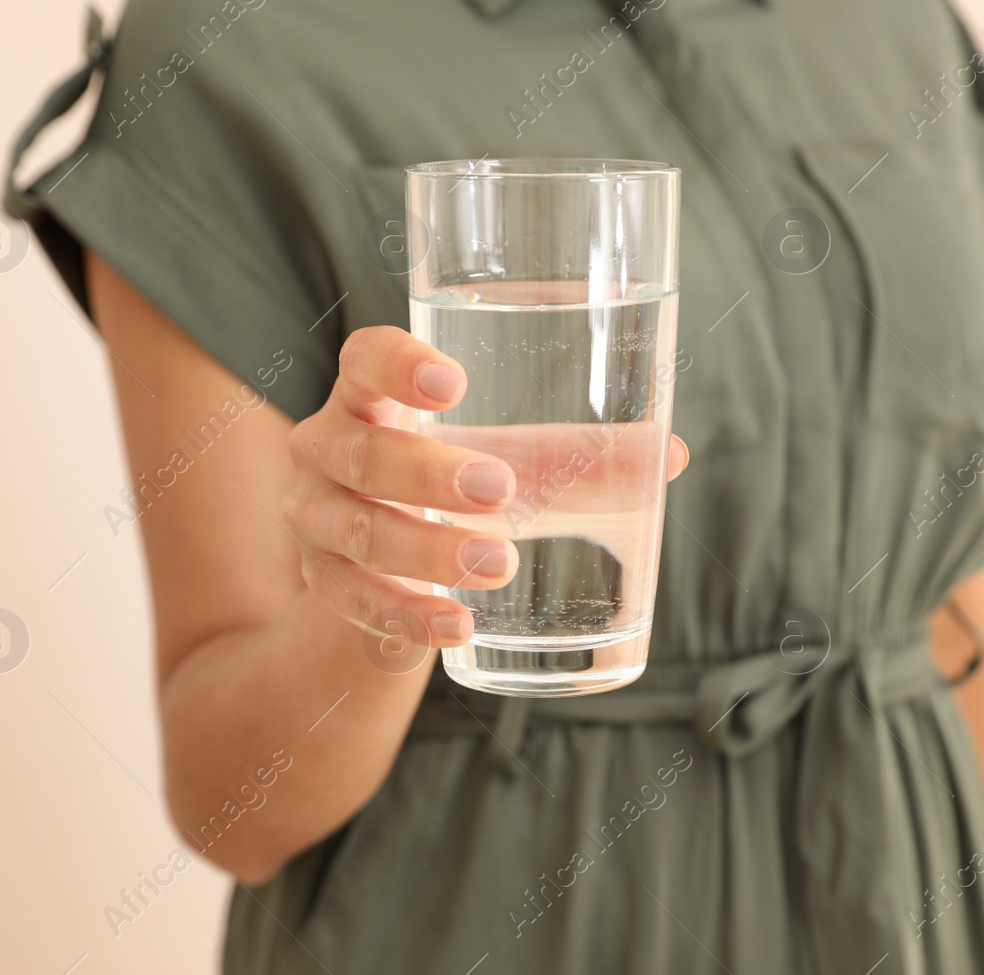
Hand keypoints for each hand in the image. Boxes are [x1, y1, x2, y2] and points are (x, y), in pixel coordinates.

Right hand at [284, 326, 688, 648]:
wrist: (380, 558)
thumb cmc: (453, 478)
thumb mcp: (505, 457)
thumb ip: (577, 455)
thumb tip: (669, 456)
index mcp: (369, 394)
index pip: (364, 358)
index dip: (397, 365)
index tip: (455, 384)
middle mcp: (327, 447)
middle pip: (361, 452)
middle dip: (428, 474)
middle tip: (499, 490)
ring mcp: (315, 517)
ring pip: (357, 531)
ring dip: (426, 549)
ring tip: (499, 562)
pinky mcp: (322, 581)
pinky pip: (354, 601)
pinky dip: (406, 616)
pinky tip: (456, 626)